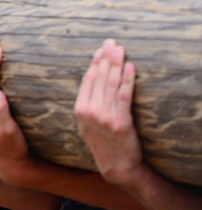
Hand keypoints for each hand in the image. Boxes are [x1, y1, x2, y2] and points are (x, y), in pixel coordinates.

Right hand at [74, 40, 142, 185]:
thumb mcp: (86, 125)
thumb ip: (87, 105)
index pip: (88, 79)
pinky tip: (130, 69)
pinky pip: (124, 96)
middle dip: (106, 58)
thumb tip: (91, 83)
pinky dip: (127, 80)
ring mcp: (105, 116)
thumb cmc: (103, 144)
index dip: (95, 62)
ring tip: (120, 50)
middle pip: (99, 78)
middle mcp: (90, 111)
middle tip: (111, 43)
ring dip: (116, 64)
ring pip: (111, 84)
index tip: (101, 49)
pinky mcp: (121, 122)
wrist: (116, 167)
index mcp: (79, 109)